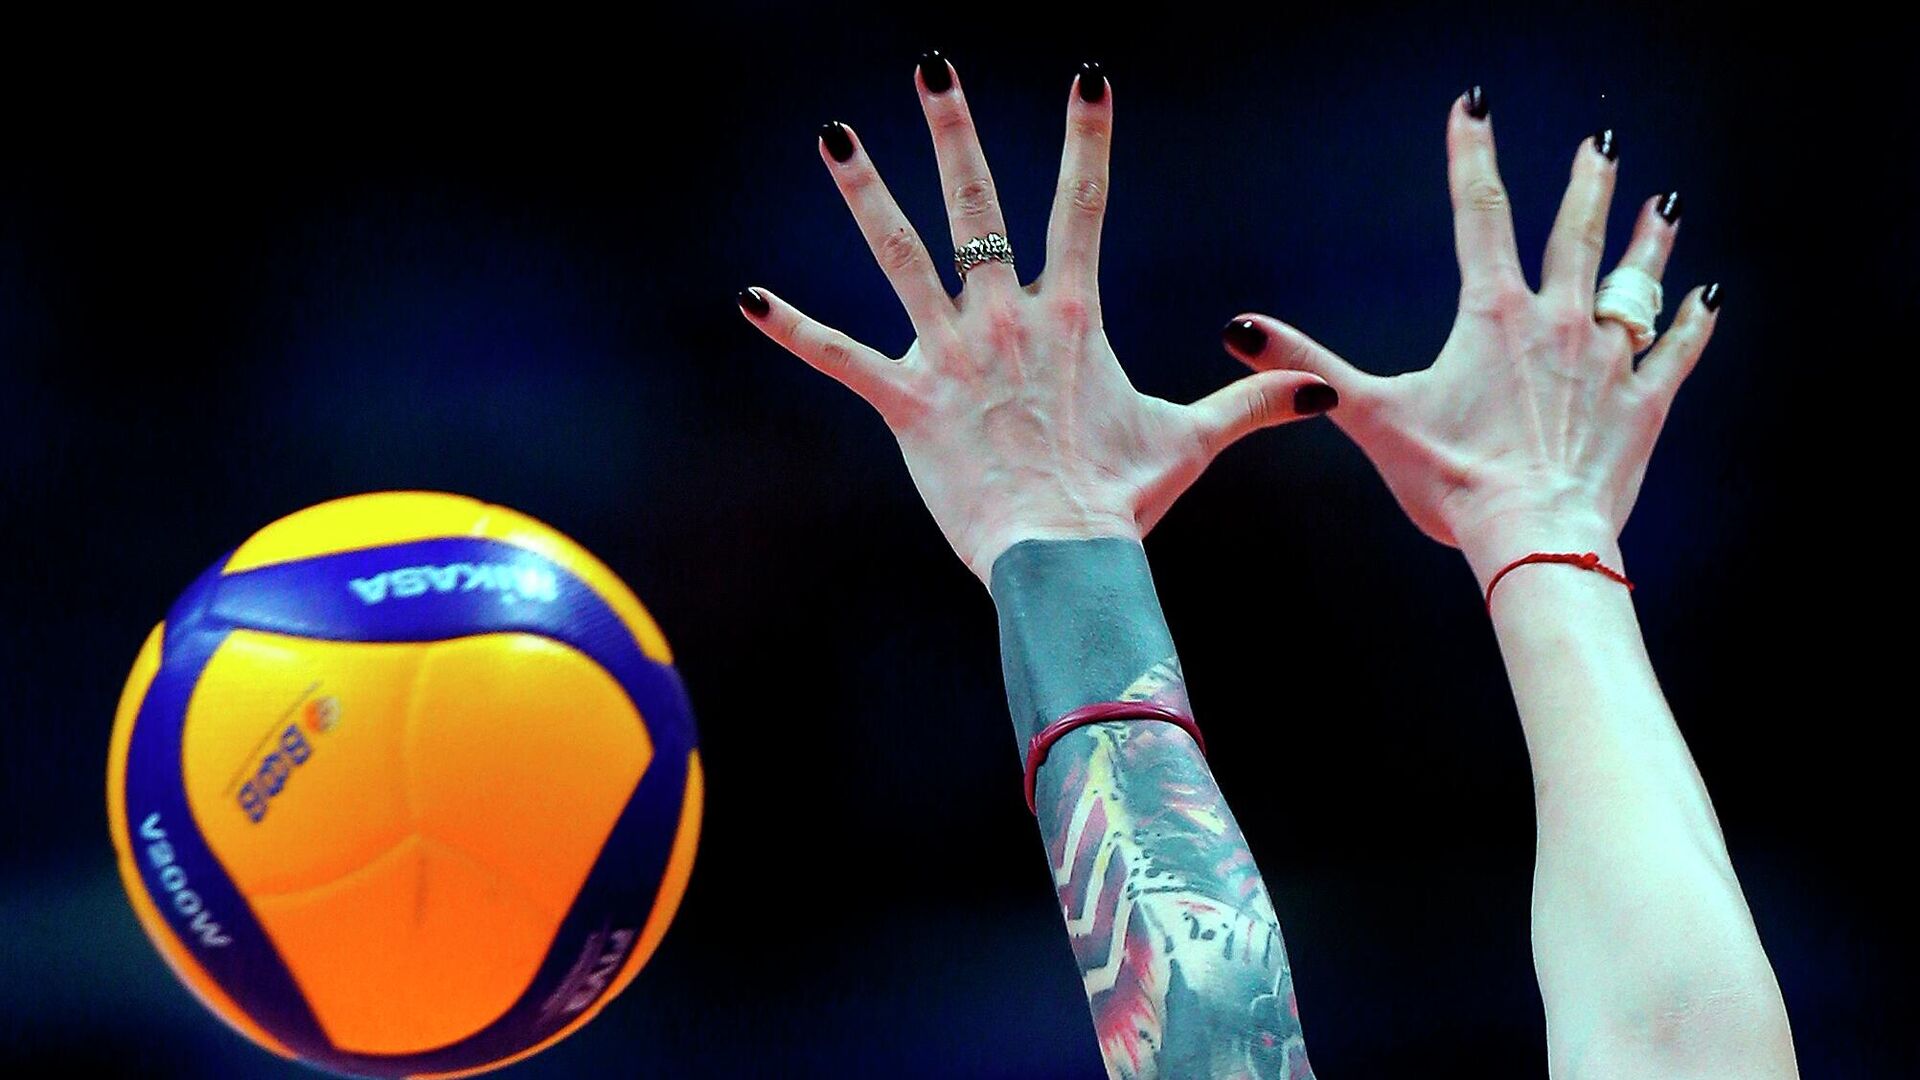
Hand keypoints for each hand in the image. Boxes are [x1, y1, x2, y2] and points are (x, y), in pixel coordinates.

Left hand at [741, 55, 1336, 581]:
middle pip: (978, 203)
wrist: (1065, 556)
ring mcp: (950, 355)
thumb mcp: (1190, 442)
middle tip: (931, 64)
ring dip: (864, 192)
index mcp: (1070, 316)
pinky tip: (745, 299)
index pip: (1085, 206)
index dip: (1087, 138)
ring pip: (899, 256)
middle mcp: (1005, 318)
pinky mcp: (904, 402)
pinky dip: (792, 329)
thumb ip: (1252, 406)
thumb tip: (1326, 389)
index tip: (1088, 74)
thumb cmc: (1123, 500)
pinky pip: (840, 358)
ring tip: (834, 134)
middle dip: (955, 129)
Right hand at [1223, 91, 1718, 582]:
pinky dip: (1693, 323)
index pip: (1478, 213)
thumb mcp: (1368, 416)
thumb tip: (1237, 329)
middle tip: (1600, 145)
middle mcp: (1558, 324)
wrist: (1534, 537)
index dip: (1471, 154)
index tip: (1473, 106)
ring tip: (1665, 205)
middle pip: (1575, 236)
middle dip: (1587, 184)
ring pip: (1636, 284)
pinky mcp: (1643, 404)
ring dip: (1649, 241)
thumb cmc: (1451, 480)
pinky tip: (1708, 296)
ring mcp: (1608, 361)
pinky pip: (1676, 351)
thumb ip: (1307, 364)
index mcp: (1492, 316)